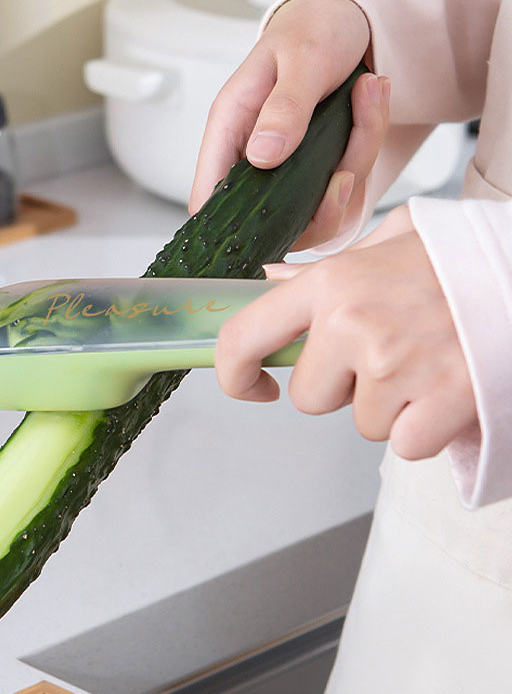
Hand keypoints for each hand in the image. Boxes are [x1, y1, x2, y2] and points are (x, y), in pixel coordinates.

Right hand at [189, 0, 389, 249]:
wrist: (347, 16)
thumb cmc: (312, 28)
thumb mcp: (302, 57)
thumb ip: (284, 108)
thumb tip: (262, 156)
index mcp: (231, 130)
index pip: (208, 199)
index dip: (229, 225)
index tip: (276, 218)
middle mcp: (255, 158)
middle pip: (270, 221)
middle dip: (320, 202)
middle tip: (345, 166)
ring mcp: (287, 169)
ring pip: (317, 209)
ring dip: (355, 161)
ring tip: (368, 96)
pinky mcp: (317, 172)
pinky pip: (344, 187)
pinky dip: (366, 149)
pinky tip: (372, 102)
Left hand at [214, 206, 477, 459]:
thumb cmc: (458, 261)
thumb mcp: (382, 248)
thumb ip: (320, 273)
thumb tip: (270, 282)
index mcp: (330, 283)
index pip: (243, 336)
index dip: (234, 373)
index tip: (251, 384)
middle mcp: (352, 323)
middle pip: (308, 397)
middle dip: (340, 388)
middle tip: (385, 356)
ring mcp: (395, 364)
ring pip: (361, 423)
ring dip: (388, 407)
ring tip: (425, 363)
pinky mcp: (440, 400)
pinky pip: (405, 445)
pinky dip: (425, 429)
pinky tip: (445, 391)